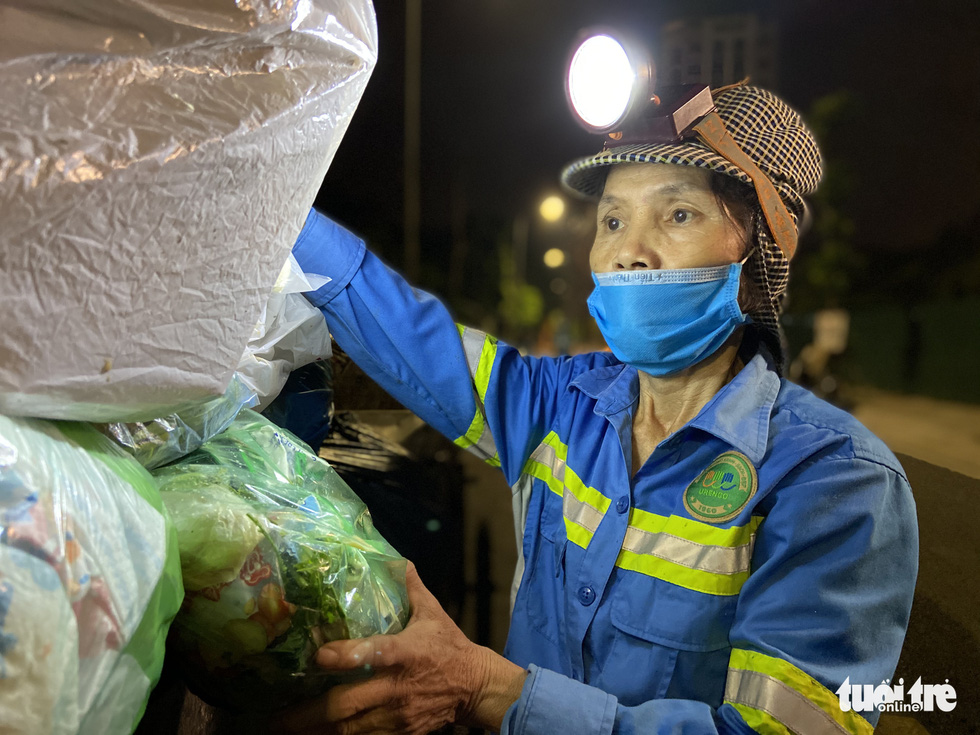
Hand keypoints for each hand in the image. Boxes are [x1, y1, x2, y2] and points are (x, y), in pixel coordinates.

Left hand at [279, 561, 526, 733]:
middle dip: (309, 713)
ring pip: (350, 730)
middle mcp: (396, 687)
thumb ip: (411, 589)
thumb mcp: (433, 614)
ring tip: (285, 731)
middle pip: (347, 705)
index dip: (345, 656)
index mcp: (405, 653)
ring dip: (316, 732)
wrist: (476, 688)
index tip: (318, 656)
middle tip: (277, 717)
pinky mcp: (400, 733)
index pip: (373, 654)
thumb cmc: (450, 647)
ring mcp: (396, 715)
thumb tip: (399, 561)